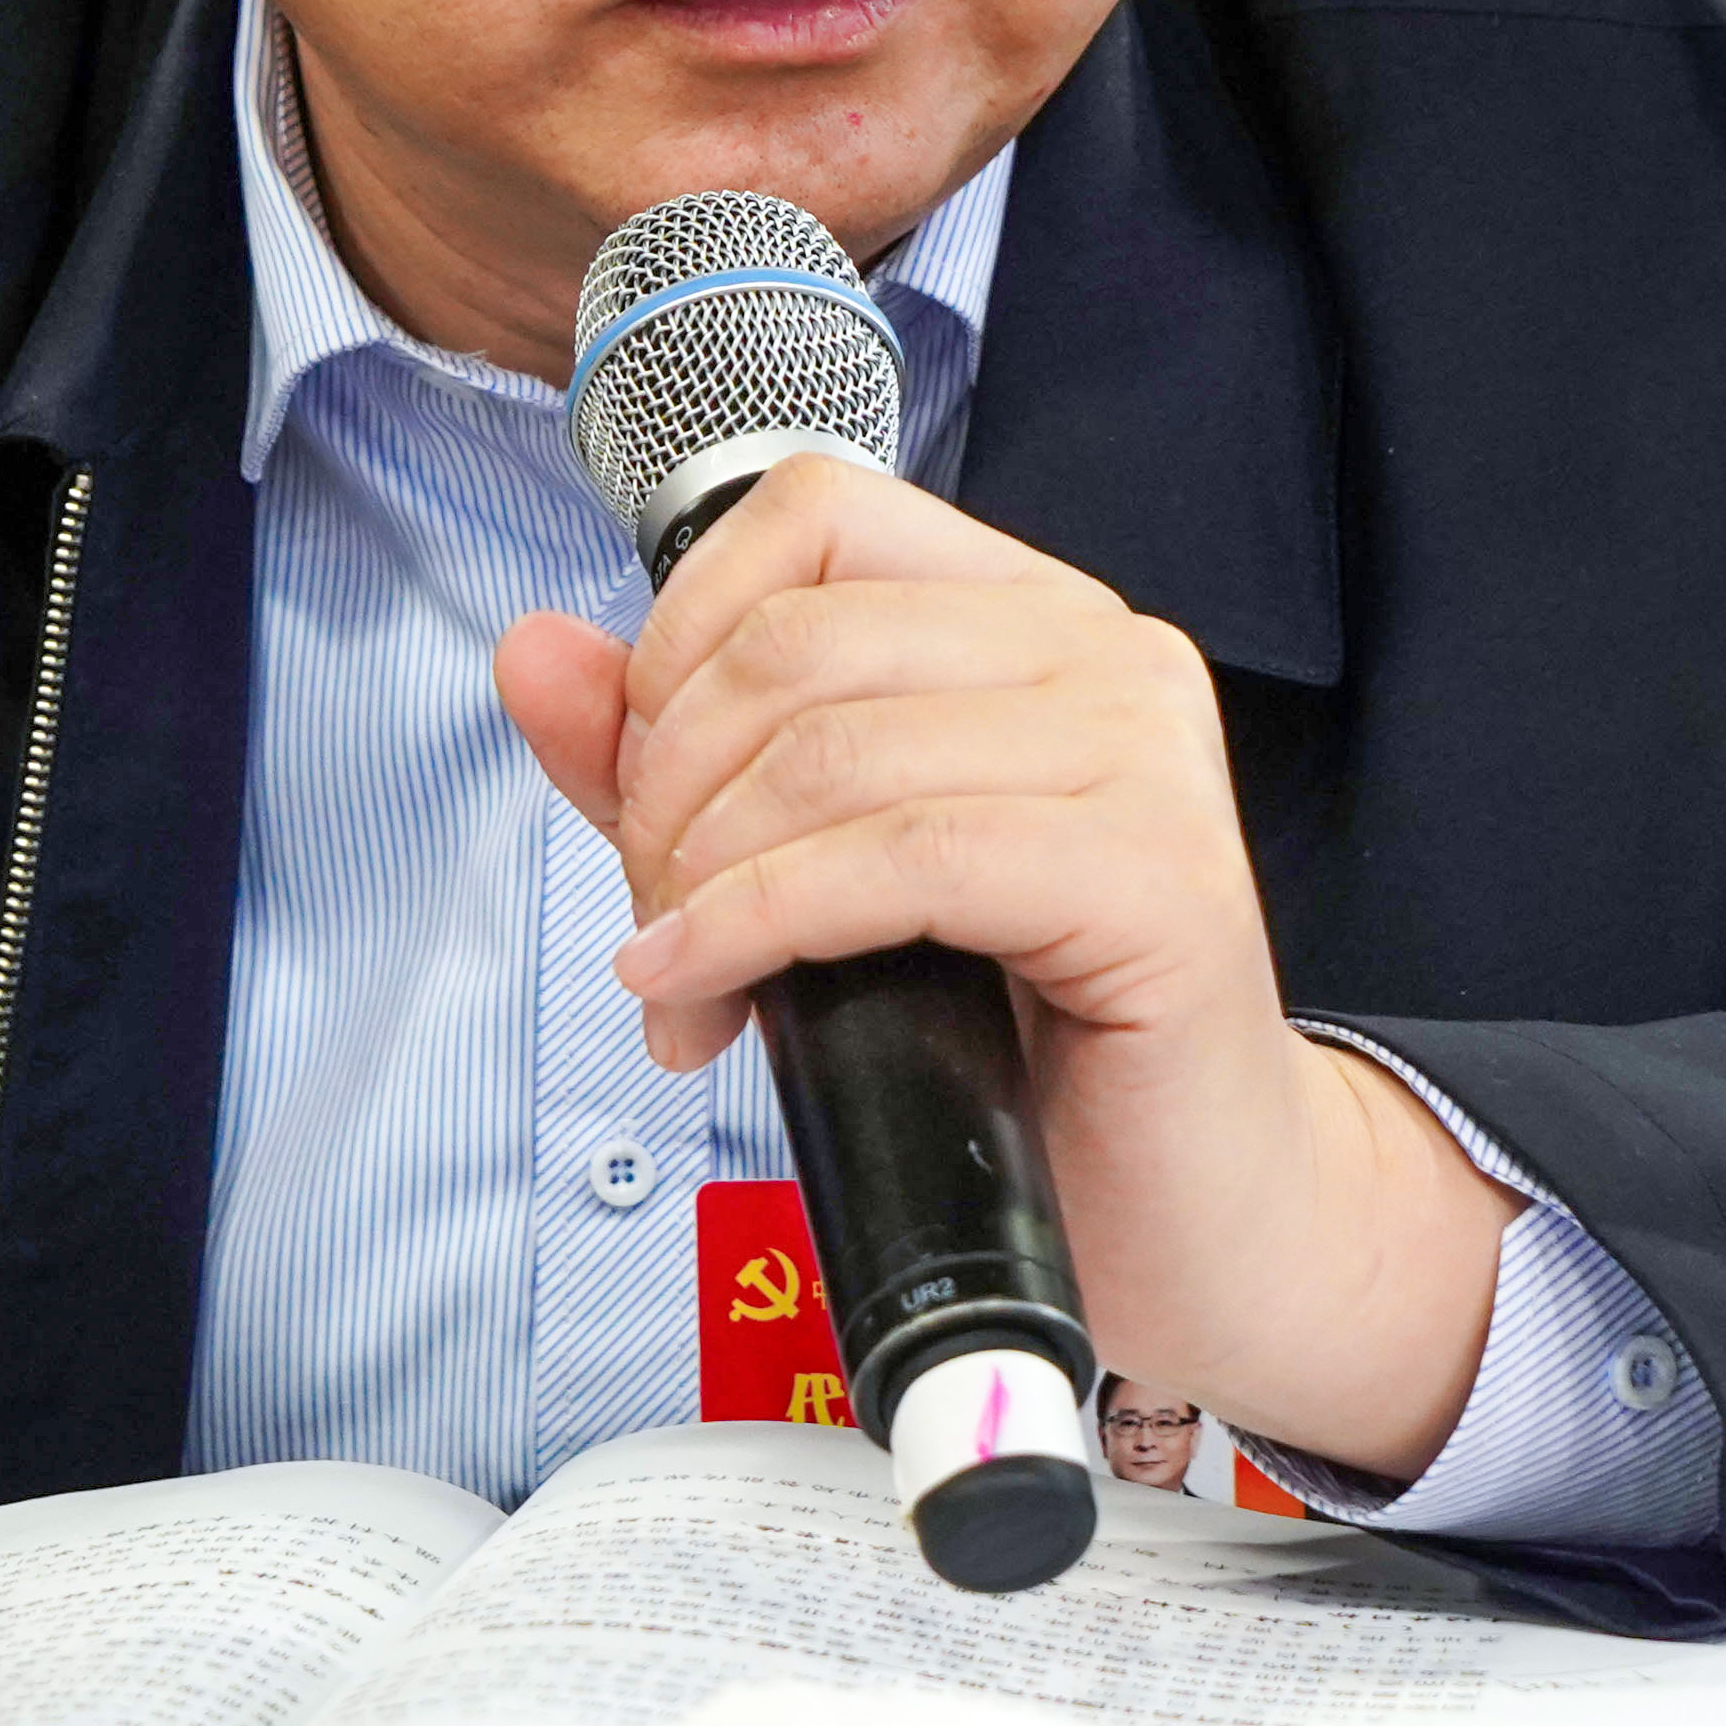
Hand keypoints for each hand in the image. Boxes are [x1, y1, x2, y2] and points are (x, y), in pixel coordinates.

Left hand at [489, 454, 1513, 1476]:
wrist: (1193, 1209)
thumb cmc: (1014, 1047)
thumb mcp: (806, 875)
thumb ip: (672, 760)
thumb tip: (532, 650)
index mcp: (1031, 615)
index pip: (808, 516)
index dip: (678, 643)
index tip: (645, 794)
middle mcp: (1106, 651)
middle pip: (794, 644)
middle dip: (670, 798)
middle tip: (657, 930)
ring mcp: (1147, 752)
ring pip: (830, 753)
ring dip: (703, 885)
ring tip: (688, 987)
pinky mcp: (1157, 875)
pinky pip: (898, 860)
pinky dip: (759, 927)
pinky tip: (710, 995)